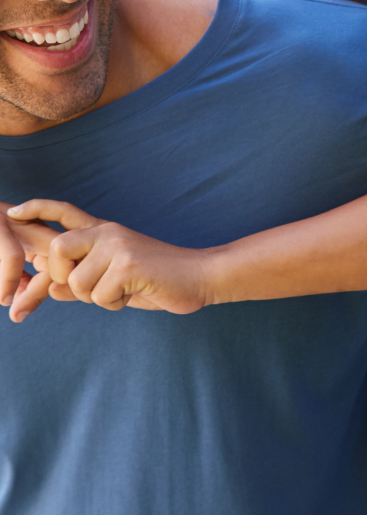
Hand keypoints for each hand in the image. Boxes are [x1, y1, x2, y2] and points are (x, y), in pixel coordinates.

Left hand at [7, 200, 214, 317]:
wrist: (199, 276)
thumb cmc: (158, 280)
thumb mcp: (116, 280)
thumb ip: (83, 280)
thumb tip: (49, 286)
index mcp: (104, 232)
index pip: (64, 213)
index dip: (37, 210)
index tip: (13, 212)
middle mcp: (108, 233)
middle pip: (56, 249)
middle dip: (64, 278)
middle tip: (89, 288)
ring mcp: (119, 246)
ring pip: (77, 283)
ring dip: (97, 299)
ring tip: (123, 291)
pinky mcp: (129, 263)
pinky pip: (99, 296)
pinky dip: (115, 304)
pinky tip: (135, 292)